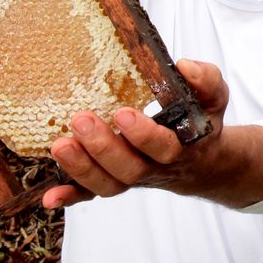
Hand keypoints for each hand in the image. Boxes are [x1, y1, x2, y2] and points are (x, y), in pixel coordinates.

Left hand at [42, 59, 230, 208]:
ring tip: (60, 145)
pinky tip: (49, 196)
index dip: (143, 135)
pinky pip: (91, 194)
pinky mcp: (113, 181)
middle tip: (81, 120)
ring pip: (107, 184)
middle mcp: (155, 168)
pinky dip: (70, 196)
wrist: (200, 162)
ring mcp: (132, 178)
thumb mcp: (213, 97)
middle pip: (129, 168)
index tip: (122, 112)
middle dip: (103, 147)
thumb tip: (183, 66)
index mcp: (181, 147)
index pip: (164, 147)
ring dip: (81, 169)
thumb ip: (205, 79)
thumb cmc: (200, 120)